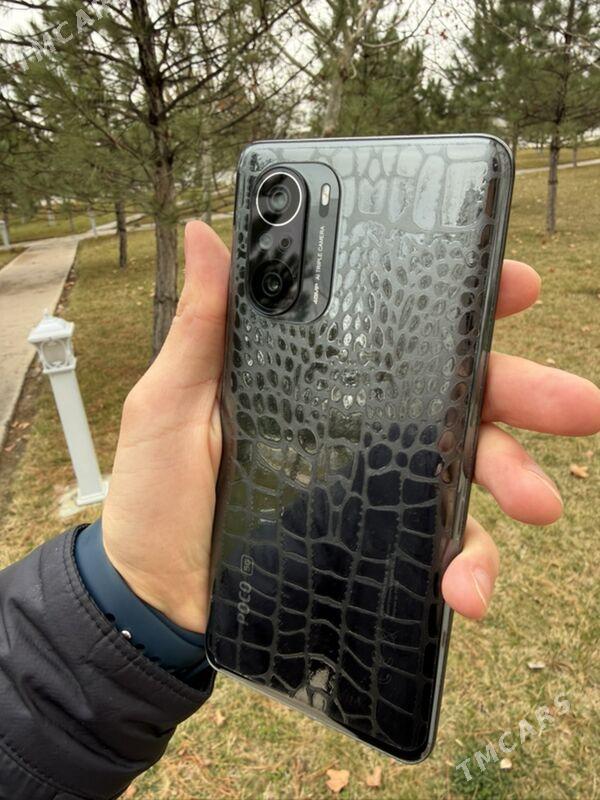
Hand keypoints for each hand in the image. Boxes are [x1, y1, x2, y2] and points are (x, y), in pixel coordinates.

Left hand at [102, 222, 599, 630]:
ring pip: (468, 474)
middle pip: (460, 398)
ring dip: (513, 483)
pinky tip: (465, 590)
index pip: (403, 331)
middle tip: (581, 404)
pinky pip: (441, 551)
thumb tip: (205, 233)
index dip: (464, 304)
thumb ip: (200, 328)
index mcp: (321, 381)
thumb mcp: (170, 403)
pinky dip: (466, 566)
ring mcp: (375, 489)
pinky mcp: (378, 548)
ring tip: (539, 503)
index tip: (514, 285)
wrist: (153, 596)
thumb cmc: (156, 494)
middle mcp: (361, 428)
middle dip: (526, 393)